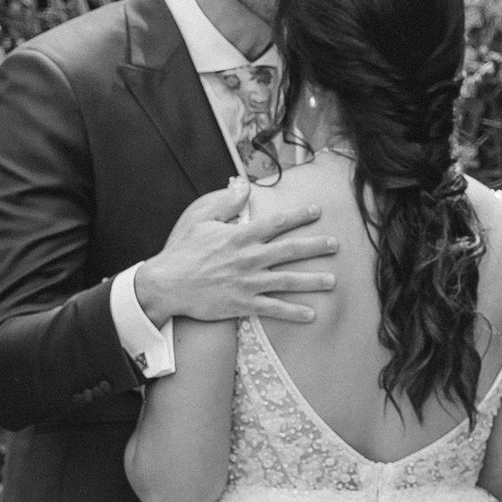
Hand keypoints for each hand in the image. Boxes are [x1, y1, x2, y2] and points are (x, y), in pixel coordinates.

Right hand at [134, 176, 340, 328]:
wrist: (166, 285)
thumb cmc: (181, 250)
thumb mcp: (199, 217)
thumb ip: (225, 202)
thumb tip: (244, 186)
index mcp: (240, 236)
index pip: (277, 223)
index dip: (299, 216)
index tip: (317, 211)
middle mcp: (249, 258)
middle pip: (290, 250)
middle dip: (315, 246)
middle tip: (335, 244)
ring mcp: (247, 282)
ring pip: (288, 281)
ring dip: (312, 281)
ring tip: (332, 281)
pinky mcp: (242, 304)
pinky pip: (273, 309)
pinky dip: (293, 312)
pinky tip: (311, 314)